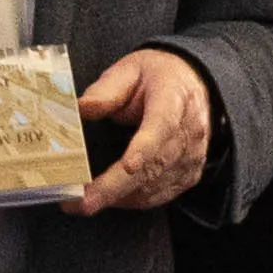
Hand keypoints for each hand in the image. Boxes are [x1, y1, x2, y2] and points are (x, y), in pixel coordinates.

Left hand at [67, 47, 214, 215]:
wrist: (193, 86)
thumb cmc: (157, 78)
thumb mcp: (129, 70)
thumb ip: (106, 90)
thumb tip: (82, 108)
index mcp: (173, 99)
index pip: (162, 126)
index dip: (145, 148)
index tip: (128, 165)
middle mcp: (188, 132)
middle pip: (152, 166)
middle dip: (113, 187)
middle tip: (80, 201)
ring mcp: (191, 157)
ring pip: (153, 187)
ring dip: (116, 198)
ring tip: (81, 200)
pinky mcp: (188, 175)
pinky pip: (158, 196)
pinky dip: (130, 200)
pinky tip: (107, 198)